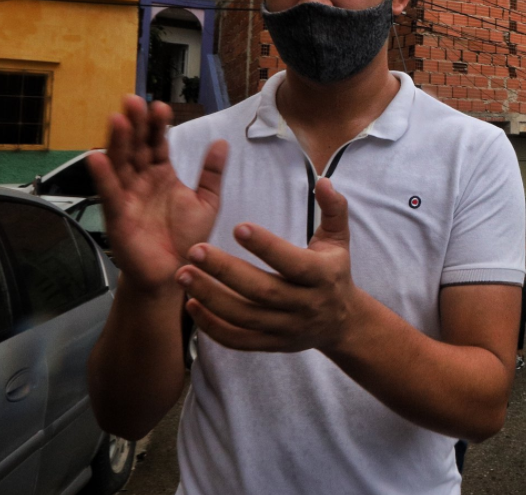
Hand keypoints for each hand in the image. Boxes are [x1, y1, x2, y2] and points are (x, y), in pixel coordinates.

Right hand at [87, 95, 227, 293]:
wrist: (177, 272)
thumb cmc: (187, 238)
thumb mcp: (207, 201)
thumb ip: (212, 173)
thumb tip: (222, 142)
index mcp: (162, 174)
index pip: (157, 143)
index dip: (157, 126)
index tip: (161, 107)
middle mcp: (142, 181)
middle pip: (135, 147)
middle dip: (134, 124)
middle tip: (134, 101)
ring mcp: (128, 196)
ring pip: (120, 164)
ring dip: (117, 142)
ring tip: (117, 119)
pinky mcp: (119, 216)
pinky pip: (110, 193)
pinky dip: (102, 176)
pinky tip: (97, 156)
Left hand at [176, 177, 360, 352]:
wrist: (341, 322)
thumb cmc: (334, 271)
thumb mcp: (339, 239)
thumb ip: (333, 209)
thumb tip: (323, 182)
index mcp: (322, 276)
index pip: (293, 263)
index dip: (267, 247)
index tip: (238, 226)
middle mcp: (305, 304)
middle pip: (263, 292)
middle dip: (226, 272)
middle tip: (194, 250)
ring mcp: (287, 328)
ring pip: (245, 317)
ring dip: (211, 297)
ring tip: (183, 275)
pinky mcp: (271, 344)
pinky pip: (238, 339)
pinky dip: (213, 326)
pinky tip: (192, 304)